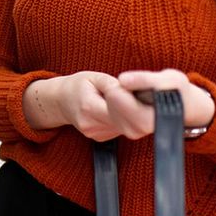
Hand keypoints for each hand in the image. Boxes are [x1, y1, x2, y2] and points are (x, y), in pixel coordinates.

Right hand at [24, 72, 154, 140]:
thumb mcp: (94, 77)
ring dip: (137, 117)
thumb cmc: (78, 86)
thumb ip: (113, 85)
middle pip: (129, 126)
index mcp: (89, 107)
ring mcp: (96, 134)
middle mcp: (92, 125)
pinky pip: (122, 130)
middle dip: (144, 114)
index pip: (119, 112)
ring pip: (128, 130)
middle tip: (155, 100)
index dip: (136, 105)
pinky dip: (128, 120)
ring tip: (139, 102)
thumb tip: (133, 91)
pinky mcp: (101, 138)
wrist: (60, 101)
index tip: (147, 95)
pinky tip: (126, 110)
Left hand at [116, 69, 214, 128]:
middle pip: (110, 98)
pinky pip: (109, 107)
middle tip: (137, 86)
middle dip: (119, 88)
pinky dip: (118, 100)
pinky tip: (134, 100)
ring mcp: (128, 131)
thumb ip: (145, 80)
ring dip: (119, 94)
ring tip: (139, 93)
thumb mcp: (169, 80)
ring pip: (108, 102)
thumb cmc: (178, 91)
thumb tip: (122, 80)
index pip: (116, 95)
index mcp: (146, 121)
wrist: (185, 106)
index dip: (124, 83)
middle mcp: (135, 131)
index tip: (133, 81)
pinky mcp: (123, 129)